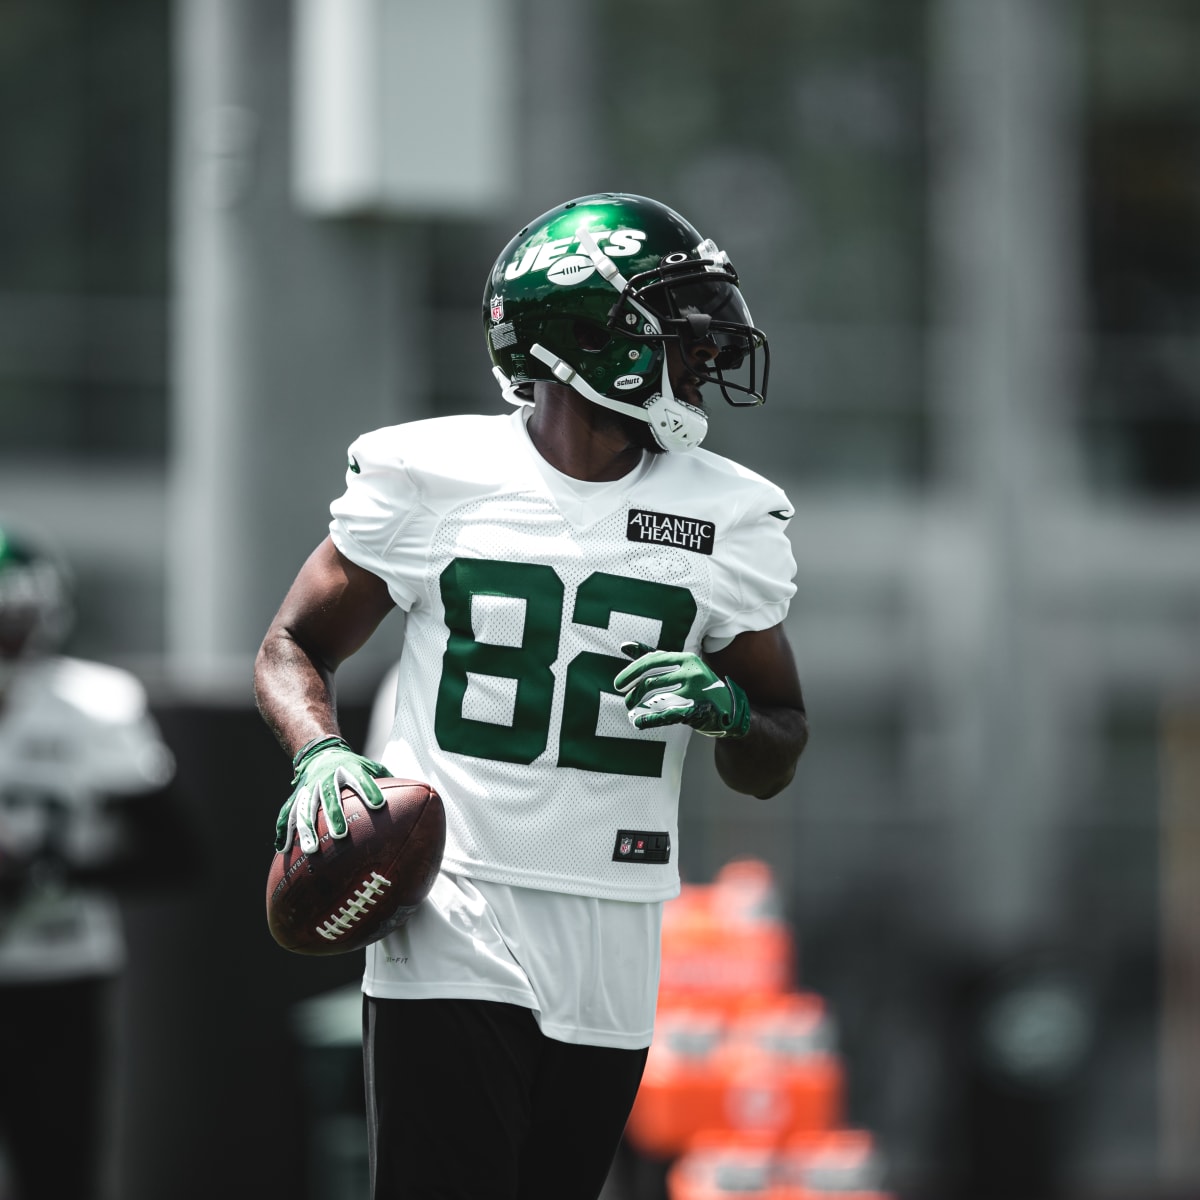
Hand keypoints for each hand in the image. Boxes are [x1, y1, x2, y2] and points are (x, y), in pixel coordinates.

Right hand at [275, 735, 389, 854]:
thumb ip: (389, 779)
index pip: (360, 779)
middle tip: (340, 835)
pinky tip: (282, 849)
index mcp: (348, 770)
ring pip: (305, 809)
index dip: (369, 790)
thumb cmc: (352, 767)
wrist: (320, 753)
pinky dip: (284, 830)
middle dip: (334, 816)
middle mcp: (326, 779)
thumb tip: (421, 793)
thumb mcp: (369, 766)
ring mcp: (309, 788)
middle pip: (329, 797)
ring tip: (310, 850)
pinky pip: (287, 814)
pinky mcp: (296, 797)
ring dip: (306, 829)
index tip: (378, 805)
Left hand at [613, 642, 751, 738]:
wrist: (728, 709)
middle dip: (633, 689)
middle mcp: (692, 672)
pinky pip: (667, 714)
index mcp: (686, 659)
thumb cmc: (698, 686)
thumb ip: (654, 656)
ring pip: (656, 695)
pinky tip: (639, 723)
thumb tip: (625, 646)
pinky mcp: (697, 710)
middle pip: (652, 679)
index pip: (652, 660)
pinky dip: (650, 719)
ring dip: (639, 703)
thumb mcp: (680, 667)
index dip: (632, 671)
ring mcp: (696, 691)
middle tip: (623, 696)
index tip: (619, 683)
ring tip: (630, 708)